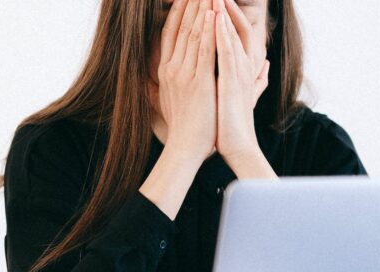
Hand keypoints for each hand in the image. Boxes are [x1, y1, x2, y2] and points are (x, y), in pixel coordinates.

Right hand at [156, 0, 218, 161]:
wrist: (184, 148)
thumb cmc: (184, 127)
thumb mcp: (170, 98)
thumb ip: (171, 80)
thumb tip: (167, 70)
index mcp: (165, 71)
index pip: (169, 33)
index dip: (177, 12)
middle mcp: (172, 69)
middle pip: (181, 28)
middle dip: (191, 4)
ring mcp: (184, 75)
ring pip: (194, 34)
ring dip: (202, 10)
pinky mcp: (199, 83)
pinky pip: (205, 51)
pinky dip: (210, 31)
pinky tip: (214, 15)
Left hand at [215, 0, 269, 161]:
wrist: (237, 146)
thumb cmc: (235, 122)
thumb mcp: (244, 94)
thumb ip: (257, 78)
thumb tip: (265, 65)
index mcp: (243, 67)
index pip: (238, 31)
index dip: (229, 13)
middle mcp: (244, 65)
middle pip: (236, 26)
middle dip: (225, 6)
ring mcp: (239, 72)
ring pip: (231, 34)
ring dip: (223, 12)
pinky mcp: (232, 81)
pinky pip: (226, 52)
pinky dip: (221, 33)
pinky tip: (214, 18)